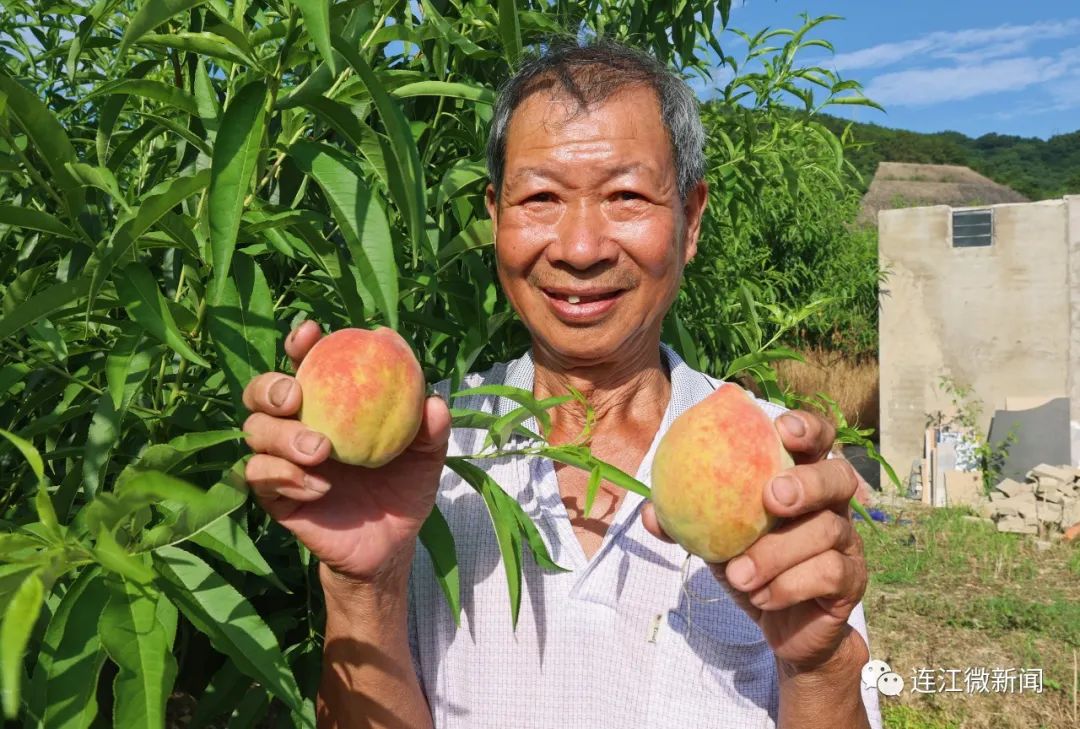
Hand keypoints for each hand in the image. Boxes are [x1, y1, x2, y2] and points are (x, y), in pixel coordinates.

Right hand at [241, 320, 450, 581]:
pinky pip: (260, 476)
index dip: (301, 343)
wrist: (390, 545)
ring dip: (282, 436)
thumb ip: (430, 430)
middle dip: (270, 386)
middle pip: (260, 392)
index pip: (306, 364)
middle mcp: (297, 425)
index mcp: (329, 404)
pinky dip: (285, 476)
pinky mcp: (273, 495)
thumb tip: (434, 400)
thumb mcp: (425, 459)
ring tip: (320, 451)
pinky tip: (319, 487)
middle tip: (296, 396)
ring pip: (253, 431)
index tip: (310, 333)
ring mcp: (280, 459)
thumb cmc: (404, 489)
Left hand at [641, 409, 866, 673]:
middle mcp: (832, 504)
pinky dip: (788, 585)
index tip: (781, 429)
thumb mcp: (714, 541)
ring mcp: (847, 541)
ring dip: (776, 553)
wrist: (782, 627)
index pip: (817, 440)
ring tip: (738, 574)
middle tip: (773, 498)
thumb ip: (685, 521)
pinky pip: (827, 573)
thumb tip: (649, 511)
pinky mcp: (852, 580)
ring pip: (827, 531)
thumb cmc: (749, 567)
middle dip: (808, 482)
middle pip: (838, 476)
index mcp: (801, 479)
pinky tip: (761, 596)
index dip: (807, 427)